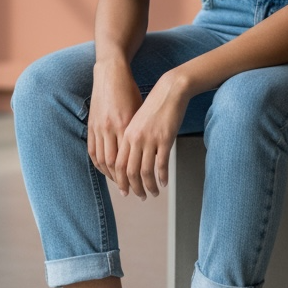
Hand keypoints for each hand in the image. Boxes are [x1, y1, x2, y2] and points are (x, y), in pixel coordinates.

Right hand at [87, 59, 142, 182]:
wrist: (110, 74)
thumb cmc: (130, 91)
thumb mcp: (140, 110)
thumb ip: (141, 131)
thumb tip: (150, 150)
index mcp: (126, 126)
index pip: (130, 159)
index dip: (137, 176)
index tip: (145, 186)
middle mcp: (111, 129)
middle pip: (115, 165)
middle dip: (125, 183)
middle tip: (133, 194)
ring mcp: (99, 128)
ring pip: (103, 161)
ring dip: (111, 177)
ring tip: (121, 186)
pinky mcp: (92, 125)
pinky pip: (93, 151)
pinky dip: (99, 164)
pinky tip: (106, 171)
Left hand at [113, 71, 189, 198]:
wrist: (170, 90)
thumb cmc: (154, 105)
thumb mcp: (137, 121)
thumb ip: (132, 138)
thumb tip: (131, 158)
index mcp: (126, 134)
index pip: (118, 165)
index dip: (120, 181)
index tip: (125, 191)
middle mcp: (135, 138)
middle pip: (129, 171)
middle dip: (134, 188)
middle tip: (140, 197)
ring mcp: (149, 139)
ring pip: (145, 171)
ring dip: (149, 186)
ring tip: (154, 193)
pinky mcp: (165, 139)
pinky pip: (161, 164)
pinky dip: (162, 177)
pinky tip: (164, 182)